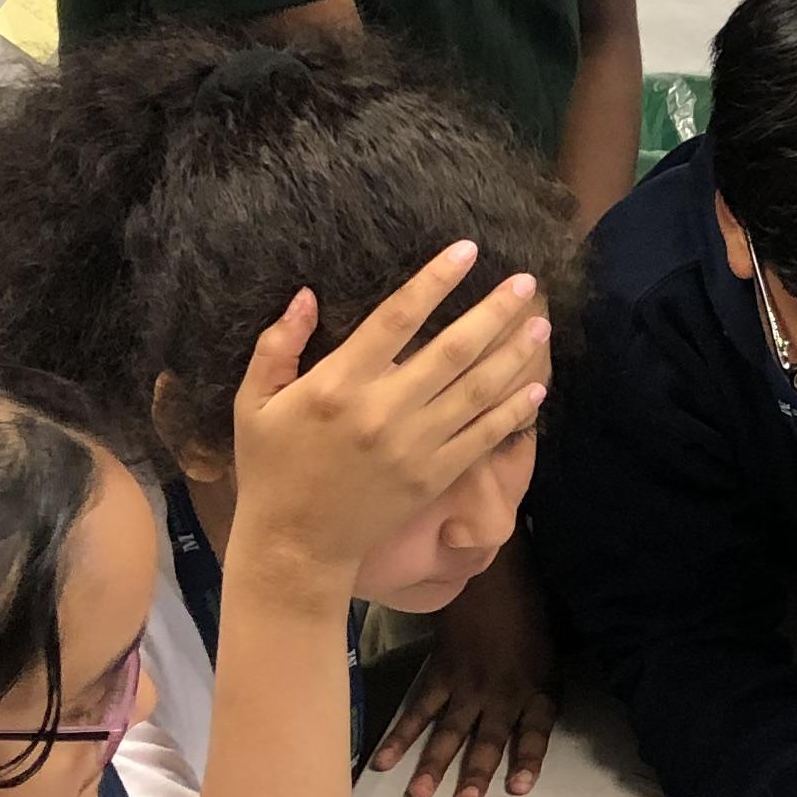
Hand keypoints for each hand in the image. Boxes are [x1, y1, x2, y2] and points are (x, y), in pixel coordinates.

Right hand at [232, 245, 549, 595]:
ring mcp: (413, 446)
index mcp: (337, 384)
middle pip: (451, 349)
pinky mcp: (433, 476)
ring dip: (514, 354)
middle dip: (493, 311)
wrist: (296, 544)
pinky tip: (536, 387)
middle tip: (526, 283)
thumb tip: (306, 294)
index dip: (435, 281)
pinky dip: (512, 411)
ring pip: (476, 390)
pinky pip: (482, 436)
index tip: (467, 251)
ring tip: (541, 325)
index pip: (396, 318)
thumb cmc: (271, 468)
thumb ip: (278, 345)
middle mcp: (382, 411)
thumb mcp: (255, 403)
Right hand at [370, 539, 557, 796]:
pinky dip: (401, 734)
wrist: (491, 566)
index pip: (537, 731)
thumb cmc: (529, 602)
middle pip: (489, 739)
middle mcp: (503, 690)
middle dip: (475, 774)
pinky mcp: (439, 670)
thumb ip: (545, 680)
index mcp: (539, 684)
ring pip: (449, 730)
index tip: (518, 789)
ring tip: (418, 795)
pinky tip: (383, 761)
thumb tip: (540, 709)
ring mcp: (468, 683)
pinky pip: (419, 708)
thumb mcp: (554, 644)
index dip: (528, 760)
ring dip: (433, 764)